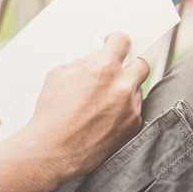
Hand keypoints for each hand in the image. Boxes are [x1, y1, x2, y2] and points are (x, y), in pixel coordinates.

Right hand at [21, 32, 148, 183]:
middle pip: (141, 64)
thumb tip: (96, 56)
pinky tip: (106, 117)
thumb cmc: (51, 114)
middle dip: (130, 65)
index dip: (118, 40)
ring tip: (104, 101)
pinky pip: (135, 109)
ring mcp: (131, 107)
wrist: (53, 151)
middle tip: (119, 70)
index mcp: (104, 67)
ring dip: (125, 90)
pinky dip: (125, 110)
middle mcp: (122, 85)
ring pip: (137, 89)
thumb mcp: (59, 75)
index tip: (116, 43)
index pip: (123, 41)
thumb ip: (83, 62)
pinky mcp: (134, 125)